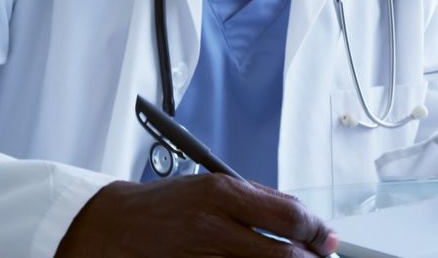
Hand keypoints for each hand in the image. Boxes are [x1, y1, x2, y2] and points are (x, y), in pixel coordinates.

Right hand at [57, 174, 338, 256]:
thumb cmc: (163, 206)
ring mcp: (204, 257)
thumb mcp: (210, 185)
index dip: (317, 231)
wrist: (111, 227)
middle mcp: (215, 226)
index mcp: (223, 193)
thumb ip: (256, 199)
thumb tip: (301, 219)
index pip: (290, 215)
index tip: (326, 239)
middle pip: (285, 255)